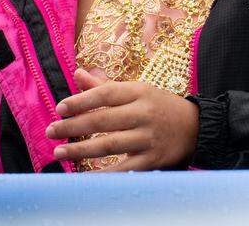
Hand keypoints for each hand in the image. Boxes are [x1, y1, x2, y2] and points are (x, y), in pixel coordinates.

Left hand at [45, 68, 198, 170]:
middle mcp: (144, 113)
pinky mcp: (153, 159)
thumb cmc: (160, 107)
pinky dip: (102, 174)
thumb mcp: (138, 91)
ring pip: (109, 144)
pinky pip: (123, 168)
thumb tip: (77, 74)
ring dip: (80, 149)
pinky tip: (83, 175)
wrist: (197, 128)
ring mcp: (149, 137)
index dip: (81, 100)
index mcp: (140, 92)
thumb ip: (106, 85)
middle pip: (102, 119)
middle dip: (72, 126)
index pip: (106, 93)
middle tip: (50, 131)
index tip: (60, 108)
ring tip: (59, 151)